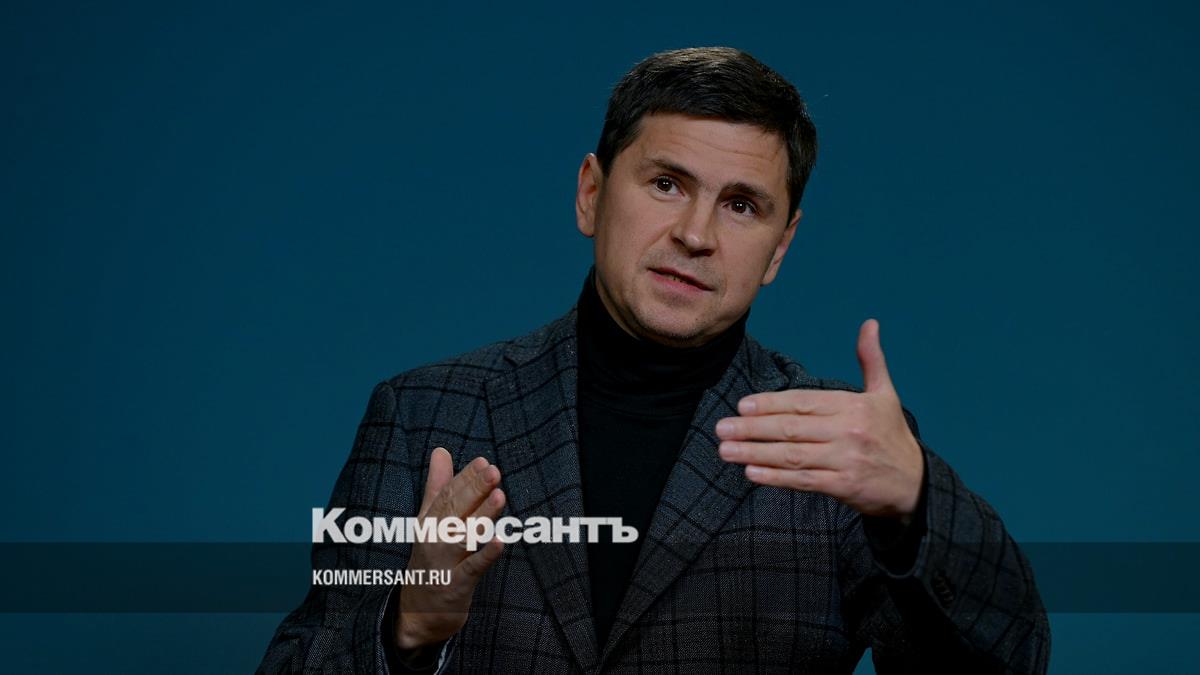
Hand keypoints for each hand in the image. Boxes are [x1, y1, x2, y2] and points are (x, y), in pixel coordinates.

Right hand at [394, 447, 505, 649]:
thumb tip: (441, 451)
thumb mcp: (429, 521)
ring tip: (499, 496)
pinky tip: (500, 542)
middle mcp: (434, 539)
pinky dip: (485, 556)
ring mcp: (444, 563)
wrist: (416, 615)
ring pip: (464, 536)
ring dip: (482, 516)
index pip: (447, 495)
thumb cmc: (430, 561)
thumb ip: (437, 486)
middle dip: (475, 490)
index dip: (465, 478)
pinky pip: (472, 568)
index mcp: (429, 521)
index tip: (483, 461)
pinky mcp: (456, 585)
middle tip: (493, 471)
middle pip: (455, 511)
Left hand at [716, 319, 923, 522]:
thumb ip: (871, 360)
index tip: (741, 406)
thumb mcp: (885, 395)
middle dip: (753, 429)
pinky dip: (775, 478)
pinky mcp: (843, 486)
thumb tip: (870, 324)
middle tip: (721, 428)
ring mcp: (845, 460)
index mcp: (854, 406)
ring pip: (792, 455)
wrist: (915, 483)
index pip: (803, 403)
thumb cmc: (892, 435)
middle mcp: (848, 432)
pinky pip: (803, 480)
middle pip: (792, 429)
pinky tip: (751, 472)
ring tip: (726, 450)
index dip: (770, 404)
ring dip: (755, 453)